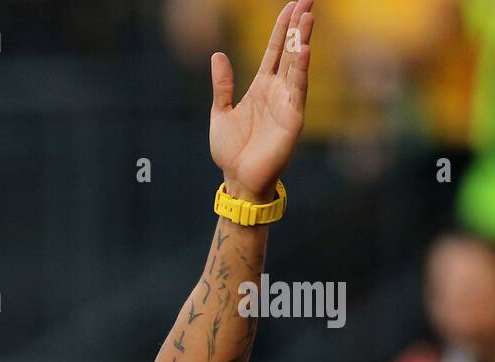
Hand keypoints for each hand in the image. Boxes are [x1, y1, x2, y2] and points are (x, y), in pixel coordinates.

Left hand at [209, 0, 314, 201]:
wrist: (237, 179)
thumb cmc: (231, 150)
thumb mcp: (219, 112)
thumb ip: (222, 85)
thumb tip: (218, 55)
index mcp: (261, 87)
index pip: (275, 50)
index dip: (282, 28)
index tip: (291, 5)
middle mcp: (277, 91)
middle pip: (290, 51)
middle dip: (298, 26)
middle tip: (307, 0)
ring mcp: (287, 102)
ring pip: (297, 65)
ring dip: (303, 40)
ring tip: (308, 16)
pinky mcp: (293, 118)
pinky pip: (298, 89)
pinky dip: (302, 69)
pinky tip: (304, 50)